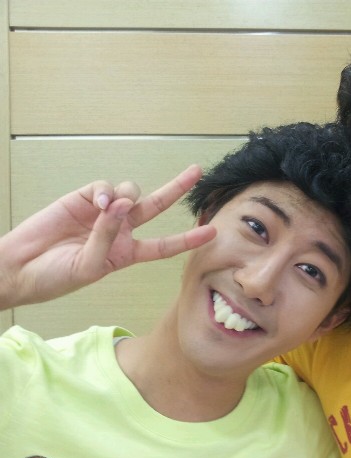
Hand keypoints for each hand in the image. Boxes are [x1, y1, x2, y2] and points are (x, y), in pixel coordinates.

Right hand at [0, 165, 215, 309]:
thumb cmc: (56, 276)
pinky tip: (97, 203)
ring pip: (130, 192)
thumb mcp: (90, 266)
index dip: (188, 239)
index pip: (164, 245)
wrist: (20, 267)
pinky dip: (105, 192)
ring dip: (126, 196)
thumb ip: (108, 236)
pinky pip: (105, 188)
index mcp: (128, 253)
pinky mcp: (84, 199)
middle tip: (197, 171)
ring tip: (107, 208)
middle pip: (156, 206)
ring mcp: (103, 213)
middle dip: (176, 188)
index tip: (213, 232)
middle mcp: (120, 230)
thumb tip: (123, 203)